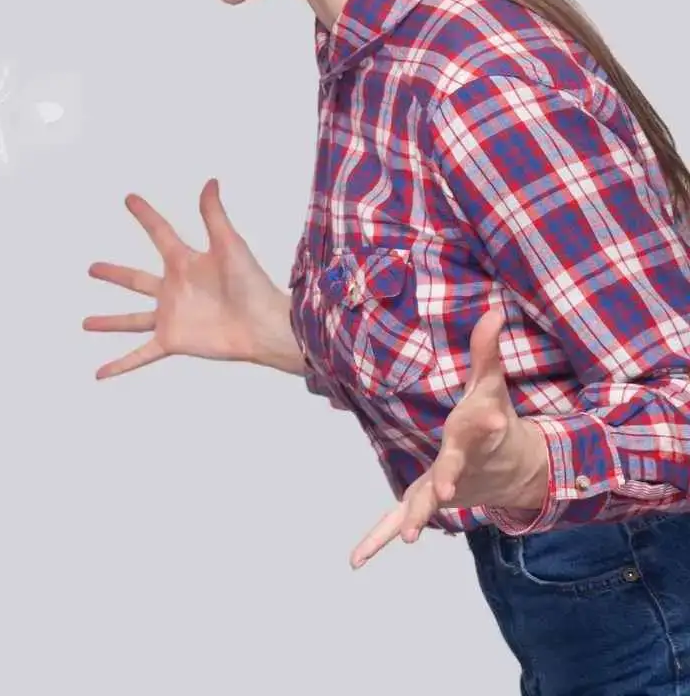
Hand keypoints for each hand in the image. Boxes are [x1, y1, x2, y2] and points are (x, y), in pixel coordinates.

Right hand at [83, 178, 300, 377]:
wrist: (263, 324)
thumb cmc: (252, 283)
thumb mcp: (229, 244)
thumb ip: (214, 215)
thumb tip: (210, 181)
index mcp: (184, 263)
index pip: (159, 233)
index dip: (145, 215)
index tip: (130, 199)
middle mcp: (173, 289)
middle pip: (135, 279)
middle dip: (114, 274)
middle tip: (91, 267)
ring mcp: (170, 316)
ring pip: (131, 319)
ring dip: (109, 322)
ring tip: (85, 323)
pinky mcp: (172, 340)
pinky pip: (140, 354)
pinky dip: (120, 365)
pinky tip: (100, 373)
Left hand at [350, 308, 548, 567]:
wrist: (514, 468)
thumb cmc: (495, 417)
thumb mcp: (492, 385)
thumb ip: (488, 350)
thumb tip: (494, 309)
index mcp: (476, 434)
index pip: (479, 427)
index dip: (485, 423)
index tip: (492, 420)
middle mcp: (462, 467)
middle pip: (454, 471)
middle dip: (449, 479)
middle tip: (444, 492)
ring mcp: (445, 489)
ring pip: (427, 503)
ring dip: (417, 517)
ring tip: (408, 537)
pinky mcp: (428, 501)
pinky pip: (399, 520)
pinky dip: (379, 539)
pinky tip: (355, 560)